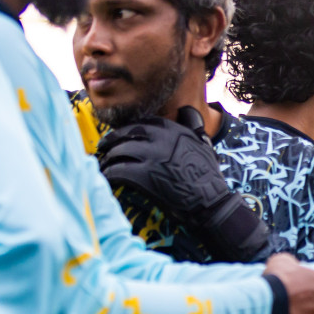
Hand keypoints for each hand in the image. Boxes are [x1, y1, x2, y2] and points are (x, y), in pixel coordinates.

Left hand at [96, 115, 272, 261]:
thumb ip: (193, 126)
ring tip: (103, 164)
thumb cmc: (208, 177)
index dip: (128, 129)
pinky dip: (109, 173)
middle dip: (111, 141)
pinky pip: (118, 170)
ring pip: (119, 152)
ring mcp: (150, 157)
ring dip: (108, 158)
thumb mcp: (204, 144)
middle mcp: (160, 139)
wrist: (210, 203)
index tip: (121, 135)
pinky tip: (106, 177)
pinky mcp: (142, 176)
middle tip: (103, 147)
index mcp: (173, 130)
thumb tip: (186, 110)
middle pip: (126, 135)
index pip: (142, 123)